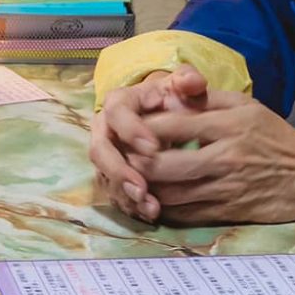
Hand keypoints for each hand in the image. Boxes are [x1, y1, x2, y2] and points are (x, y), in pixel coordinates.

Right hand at [89, 66, 209, 218]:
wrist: (161, 115)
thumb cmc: (171, 98)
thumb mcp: (180, 85)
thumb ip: (187, 81)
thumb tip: (193, 82)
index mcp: (118, 102)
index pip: (116, 113)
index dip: (131, 130)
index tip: (153, 147)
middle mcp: (104, 129)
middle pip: (100, 150)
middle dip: (120, 171)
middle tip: (142, 188)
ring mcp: (106, 155)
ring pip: (105, 177)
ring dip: (125, 194)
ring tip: (151, 207)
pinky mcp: (111, 176)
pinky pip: (114, 193)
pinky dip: (131, 205)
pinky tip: (151, 214)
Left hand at [137, 92, 294, 225]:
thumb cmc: (274, 135)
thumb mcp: (245, 105)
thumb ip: (205, 99)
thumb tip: (167, 95)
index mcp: (228, 125)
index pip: (173, 125)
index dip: (142, 126)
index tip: (127, 125)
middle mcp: (225, 157)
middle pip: (164, 163)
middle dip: (135, 160)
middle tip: (122, 155)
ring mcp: (226, 188)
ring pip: (170, 192)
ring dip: (145, 186)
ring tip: (131, 176)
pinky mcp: (228, 212)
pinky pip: (186, 213)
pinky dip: (163, 207)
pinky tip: (152, 197)